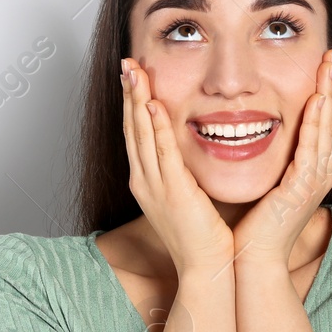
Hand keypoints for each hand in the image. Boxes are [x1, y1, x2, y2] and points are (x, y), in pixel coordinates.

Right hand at [120, 57, 235, 274]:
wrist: (205, 267)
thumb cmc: (202, 236)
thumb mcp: (187, 195)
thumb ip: (183, 170)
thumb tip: (190, 147)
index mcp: (147, 181)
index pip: (135, 133)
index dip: (132, 103)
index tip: (132, 76)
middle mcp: (144, 180)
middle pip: (132, 128)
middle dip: (128, 93)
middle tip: (126, 63)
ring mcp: (155, 186)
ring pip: (141, 135)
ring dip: (137, 101)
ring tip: (134, 72)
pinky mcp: (173, 192)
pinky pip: (162, 154)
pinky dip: (156, 128)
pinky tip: (153, 106)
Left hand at [230, 47, 331, 268]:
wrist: (253, 258)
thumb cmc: (255, 223)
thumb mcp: (268, 179)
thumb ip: (272, 156)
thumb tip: (259, 129)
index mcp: (311, 168)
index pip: (324, 120)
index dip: (327, 89)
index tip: (325, 60)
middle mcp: (319, 171)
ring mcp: (314, 180)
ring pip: (327, 128)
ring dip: (329, 93)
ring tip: (329, 64)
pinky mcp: (302, 189)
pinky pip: (312, 149)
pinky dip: (316, 123)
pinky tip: (317, 101)